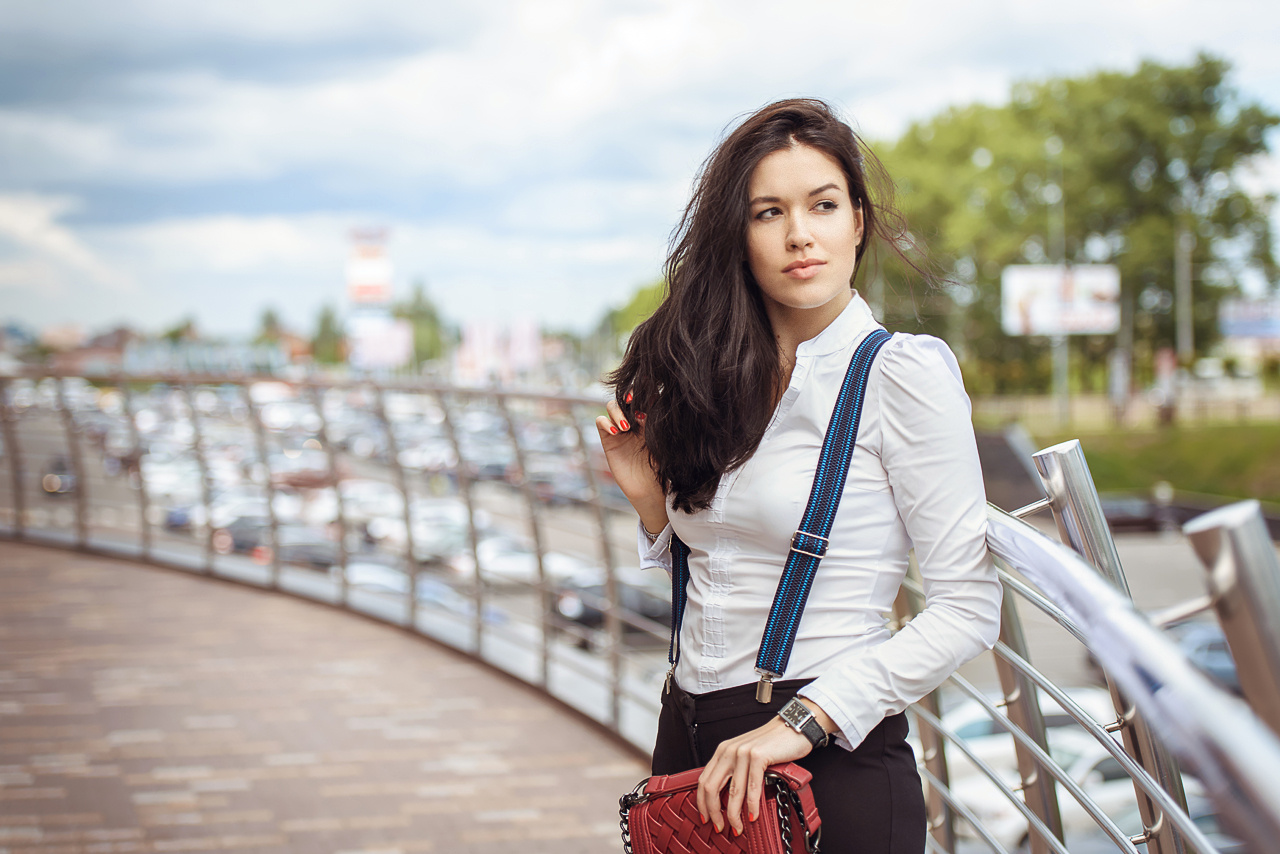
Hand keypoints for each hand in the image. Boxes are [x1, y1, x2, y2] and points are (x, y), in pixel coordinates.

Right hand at [595, 397, 666, 532]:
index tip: (648, 397)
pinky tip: (616, 432)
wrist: (650, 491)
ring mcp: (620, 430)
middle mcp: (634, 422)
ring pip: (612, 406)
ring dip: (617, 411)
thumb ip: (656, 424)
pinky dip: (606, 422)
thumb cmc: (662, 468)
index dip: (643, 392)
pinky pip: (600, 422)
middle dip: (628, 397)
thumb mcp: (663, 443)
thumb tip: (652, 404)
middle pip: (625, 397)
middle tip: (633, 406)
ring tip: (625, 426)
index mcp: (650, 419)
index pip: (644, 397)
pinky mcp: (608, 440)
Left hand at [696, 716, 815, 836]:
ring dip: (733, 814)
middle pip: (712, 787)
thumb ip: (734, 770)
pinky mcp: (759, 756)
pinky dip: (752, 805)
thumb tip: (727, 799)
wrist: (792, 727)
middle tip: (718, 827)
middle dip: (713, 812)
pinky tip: (752, 816)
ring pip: (733, 791)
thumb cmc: (771, 743)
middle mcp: (729, 750)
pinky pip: (752, 787)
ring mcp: (743, 753)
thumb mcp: (745, 755)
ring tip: (737, 827)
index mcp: (722, 750)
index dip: (702, 802)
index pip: (704, 780)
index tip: (706, 817)